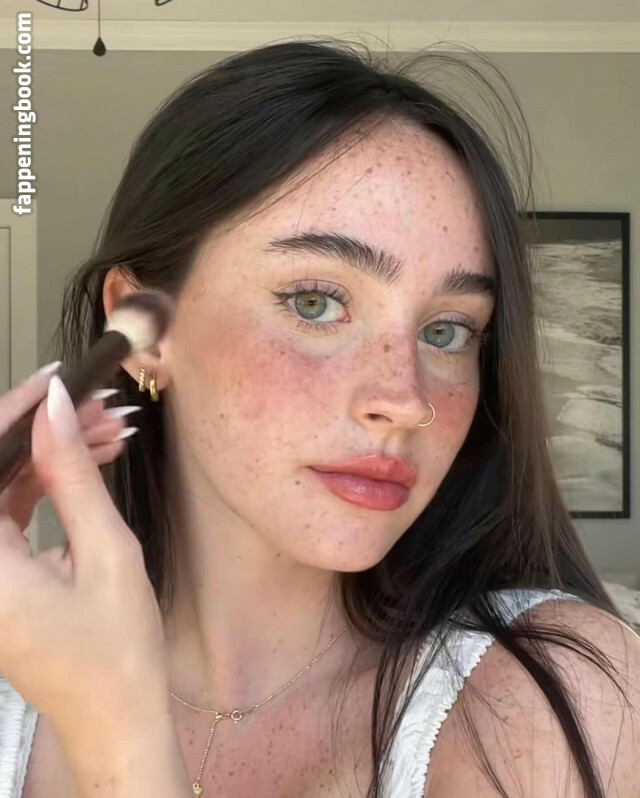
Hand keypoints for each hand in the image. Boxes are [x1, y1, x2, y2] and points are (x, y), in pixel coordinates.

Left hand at [0, 370, 168, 731]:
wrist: (116, 718)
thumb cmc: (117, 648)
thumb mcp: (105, 553)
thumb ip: (72, 475)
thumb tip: (55, 407)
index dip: (14, 412)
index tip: (59, 380)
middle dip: (44, 430)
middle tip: (103, 408)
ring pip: (6, 486)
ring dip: (53, 454)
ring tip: (113, 432)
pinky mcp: (1, 575)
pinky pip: (15, 510)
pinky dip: (52, 484)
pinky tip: (95, 461)